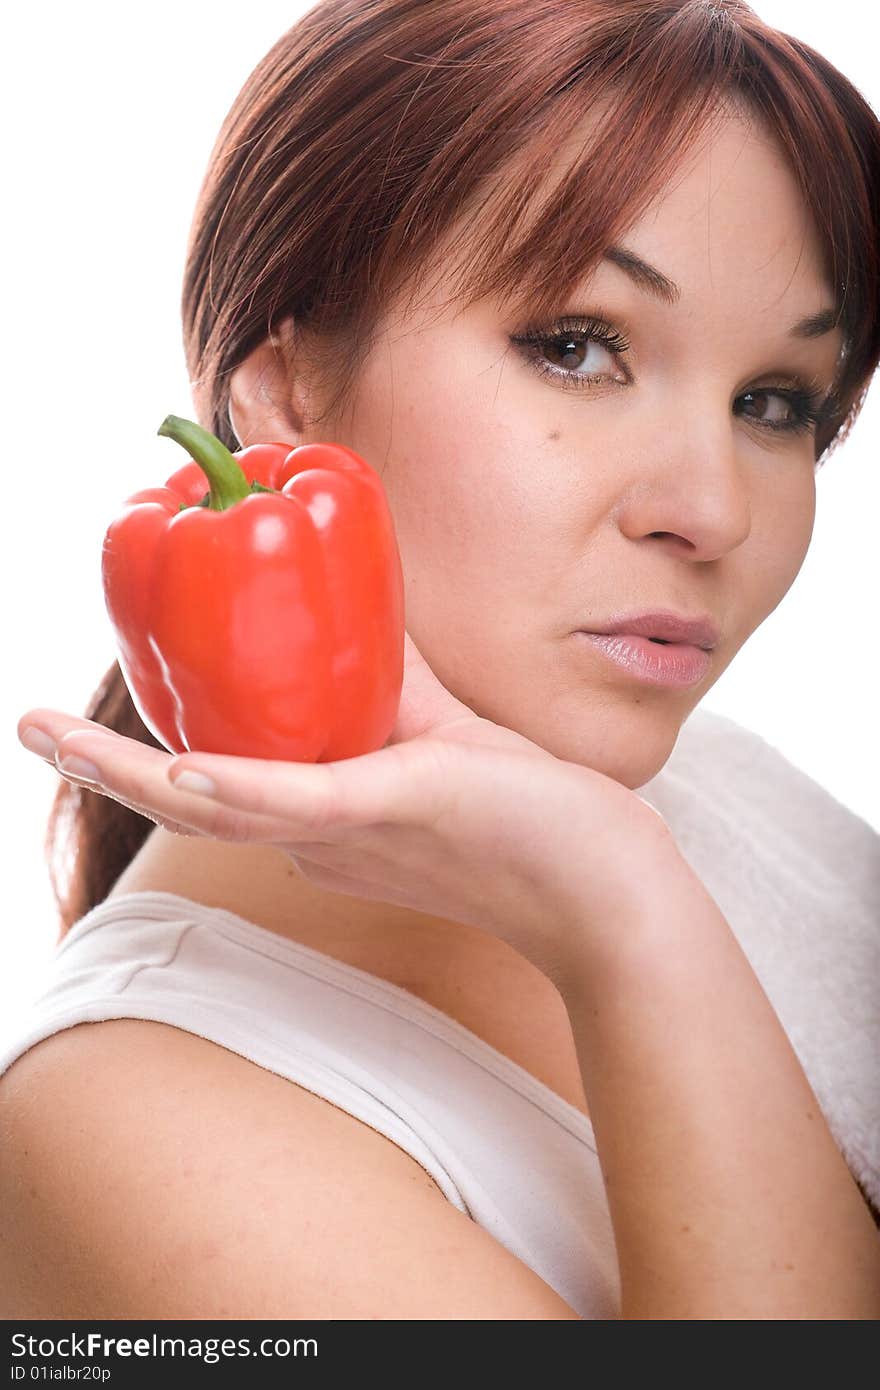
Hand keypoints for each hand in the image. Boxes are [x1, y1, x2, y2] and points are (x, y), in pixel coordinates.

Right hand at [18, 633, 671, 983]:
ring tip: (51, 738)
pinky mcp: (389, 812)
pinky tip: (174, 770)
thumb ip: (379, 673)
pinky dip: (230, 786)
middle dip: (104, 766)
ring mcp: (346, 834)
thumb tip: (343, 592)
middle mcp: (314, 840)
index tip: (85, 721)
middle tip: (32, 726)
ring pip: (217, 804)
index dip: (145, 752)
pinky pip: (295, 804)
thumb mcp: (433, 730)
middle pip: (191, 800)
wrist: (604, 884)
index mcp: (316, 824)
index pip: (216, 784)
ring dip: (127, 774)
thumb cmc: (524, 812)